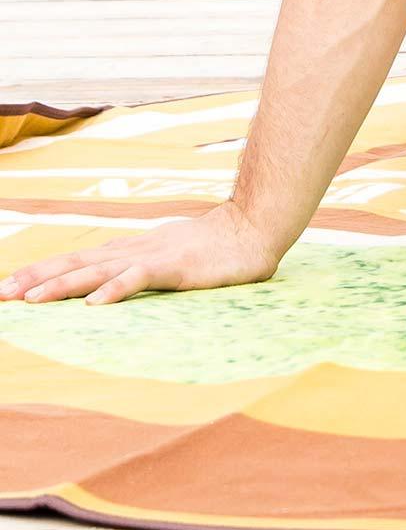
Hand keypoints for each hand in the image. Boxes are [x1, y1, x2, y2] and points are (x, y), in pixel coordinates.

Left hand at [0, 203, 282, 305]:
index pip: (79, 260)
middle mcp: (135, 249)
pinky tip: (95, 304)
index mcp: (132, 249)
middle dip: (38, 279)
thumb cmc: (218, 246)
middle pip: (79, 264)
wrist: (257, 225)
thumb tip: (112, 283)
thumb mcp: (171, 255)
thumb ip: (143, 268)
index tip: (10, 285)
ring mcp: (155, 256)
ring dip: (64, 285)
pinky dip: (116, 290)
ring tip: (32, 300)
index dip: (43, 271)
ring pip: (100, 271)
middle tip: (2, 294)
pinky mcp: (177, 267)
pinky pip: (140, 278)